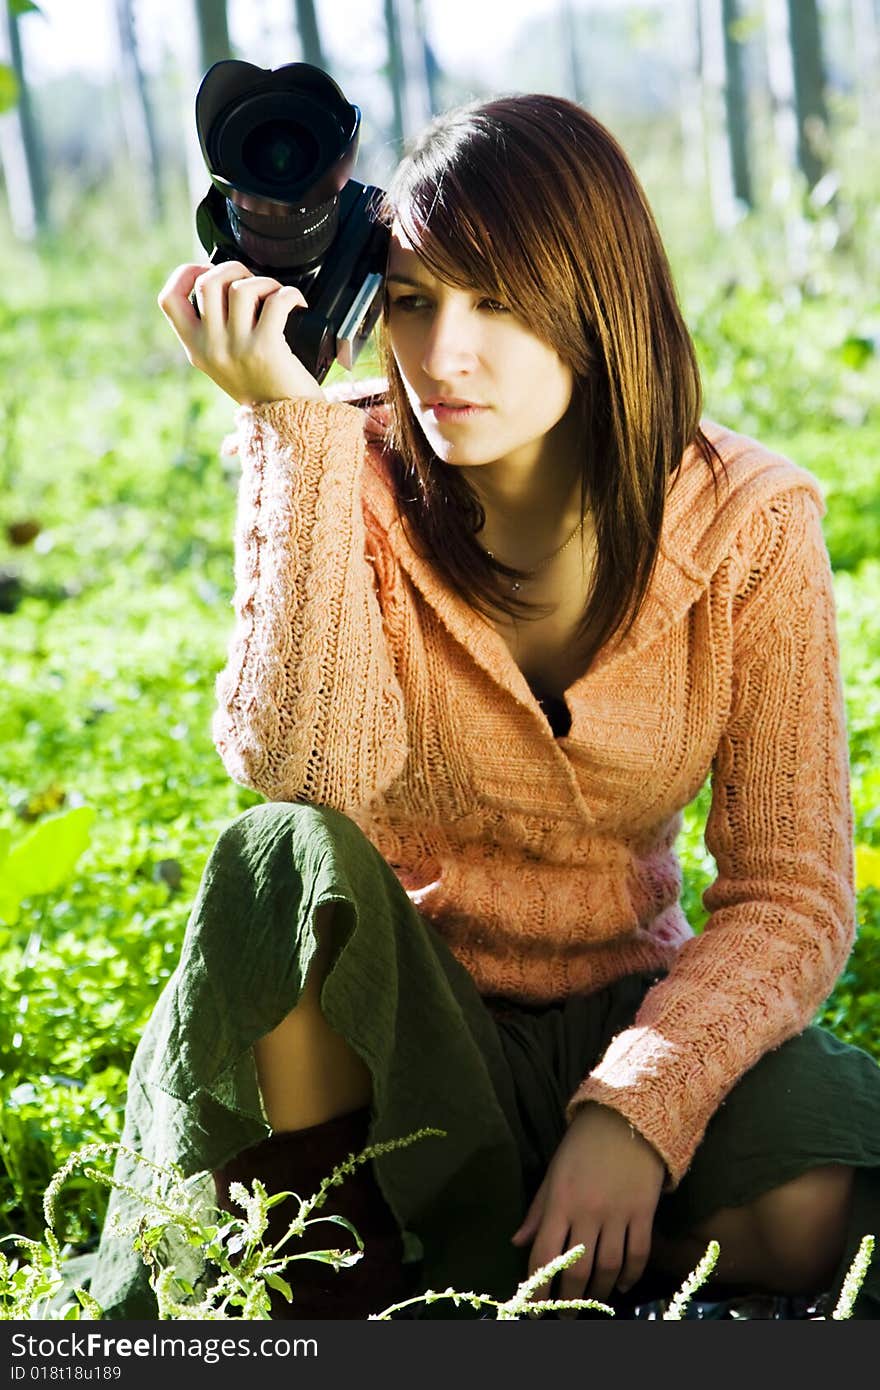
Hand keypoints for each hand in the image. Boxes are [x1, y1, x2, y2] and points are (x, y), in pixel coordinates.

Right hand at [157, 261, 325, 406]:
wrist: (289, 422)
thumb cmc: (261, 388)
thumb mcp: (222, 363)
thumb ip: (213, 330)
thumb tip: (219, 282)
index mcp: (195, 349)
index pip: (168, 300)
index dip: (184, 274)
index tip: (207, 270)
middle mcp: (211, 348)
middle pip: (207, 282)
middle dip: (231, 269)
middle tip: (251, 280)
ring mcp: (237, 349)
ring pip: (240, 288)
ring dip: (263, 281)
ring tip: (275, 294)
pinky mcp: (266, 349)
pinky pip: (276, 301)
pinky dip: (290, 294)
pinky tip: (297, 303)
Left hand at [511, 1102, 665, 1304]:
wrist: (627, 1118)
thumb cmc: (582, 1145)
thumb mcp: (554, 1172)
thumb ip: (538, 1210)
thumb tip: (517, 1243)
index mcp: (560, 1201)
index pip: (544, 1253)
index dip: (537, 1287)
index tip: (535, 1307)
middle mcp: (587, 1211)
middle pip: (576, 1269)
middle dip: (568, 1298)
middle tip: (565, 1314)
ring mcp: (617, 1213)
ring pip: (608, 1267)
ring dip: (599, 1292)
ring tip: (591, 1302)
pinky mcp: (643, 1212)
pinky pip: (637, 1254)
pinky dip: (630, 1276)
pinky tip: (622, 1286)